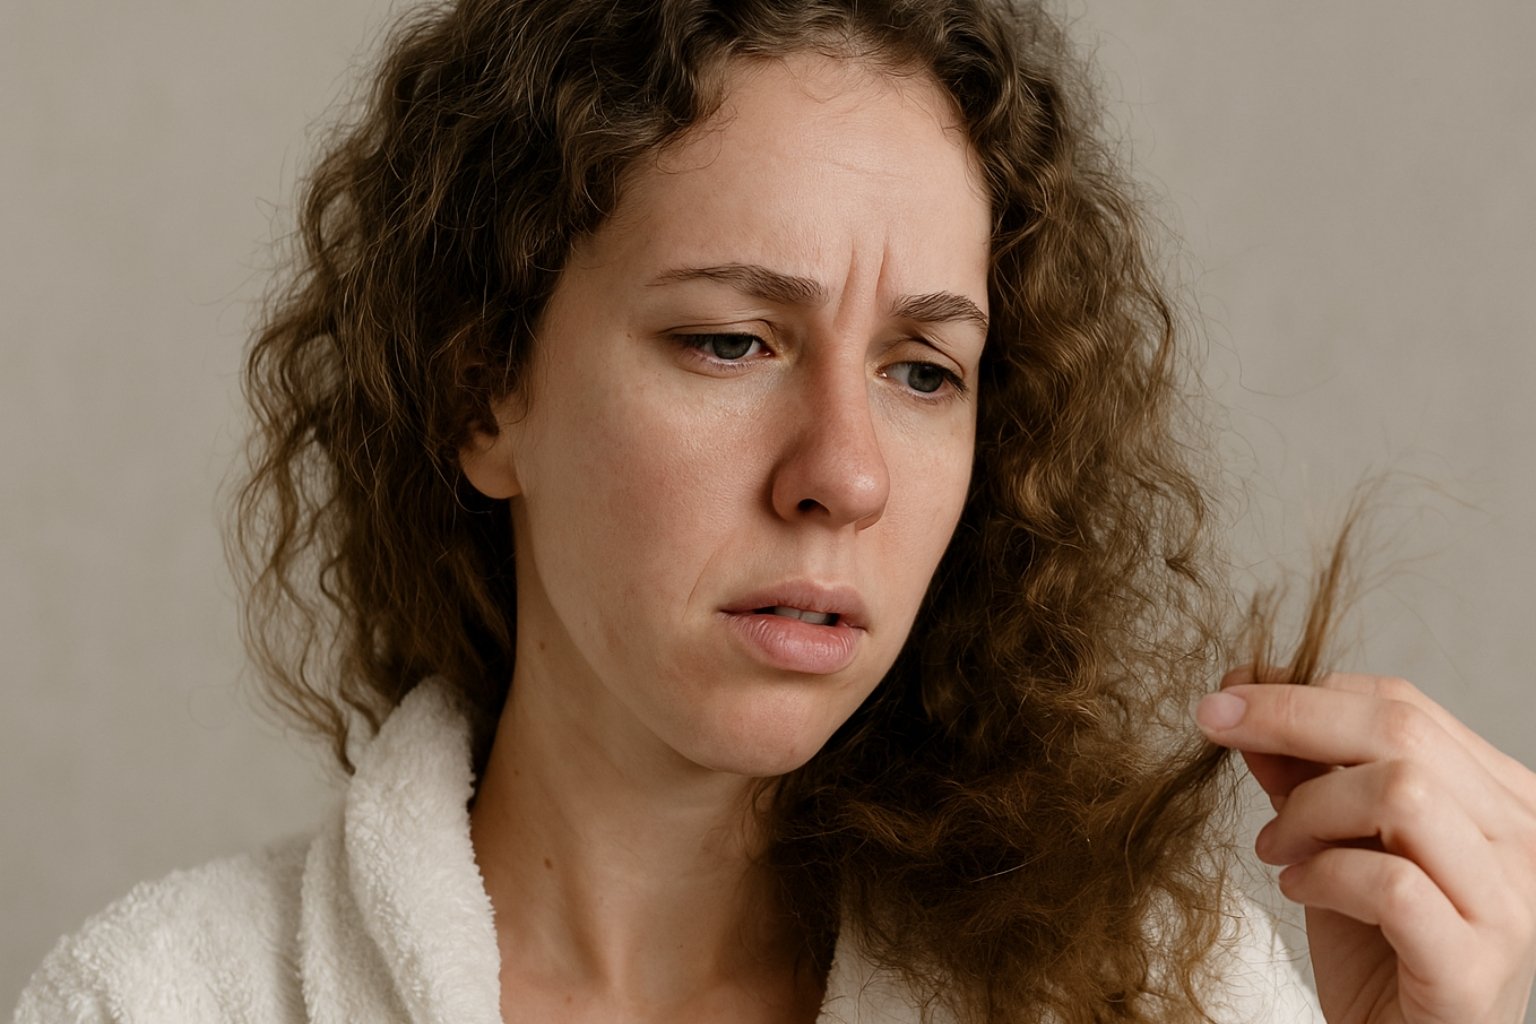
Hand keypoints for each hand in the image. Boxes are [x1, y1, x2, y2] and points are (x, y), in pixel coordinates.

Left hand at [1196, 671, 1535, 1023]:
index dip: (1305, 690)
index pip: (1404, 706)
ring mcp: (1511, 904)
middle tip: (1216, 729)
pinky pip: (1393, 885)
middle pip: (1402, 732)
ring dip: (1310, 809)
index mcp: (1498, 796)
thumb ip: (1300, 774)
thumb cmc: (1378, 950)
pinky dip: (1325, 874)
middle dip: (1290, 718)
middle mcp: (1523, 839)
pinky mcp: (1476, 966)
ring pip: (1403, 794)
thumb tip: (1240, 698)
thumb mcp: (1330, 840)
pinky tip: (1297, 886)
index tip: (1229, 695)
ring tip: (1275, 847)